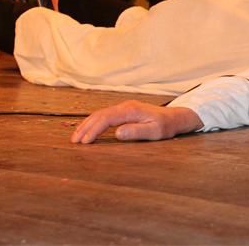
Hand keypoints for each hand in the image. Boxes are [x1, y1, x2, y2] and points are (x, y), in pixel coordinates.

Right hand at [70, 100, 202, 143]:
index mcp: (130, 111)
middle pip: (99, 115)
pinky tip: (89, 130)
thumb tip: (117, 133)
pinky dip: (94, 123)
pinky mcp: (125, 111)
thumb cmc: (166, 126)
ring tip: (77, 137)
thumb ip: (136, 132)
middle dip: (85, 127)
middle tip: (74, 141)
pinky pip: (105, 116)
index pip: (106, 119)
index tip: (84, 142)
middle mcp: (125, 106)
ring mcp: (124, 107)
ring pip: (100, 114)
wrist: (174, 117)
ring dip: (87, 125)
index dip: (93, 130)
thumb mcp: (155, 132)